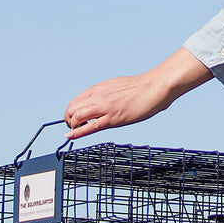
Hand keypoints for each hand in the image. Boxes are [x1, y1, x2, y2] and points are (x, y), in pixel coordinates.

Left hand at [64, 48, 212, 139]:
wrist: (155, 86)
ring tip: (75, 131)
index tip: (73, 119)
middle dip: (68, 119)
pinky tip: (70, 136)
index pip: (76, 101)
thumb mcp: (118, 87)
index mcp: (99, 89)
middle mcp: (98, 96)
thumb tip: (105, 101)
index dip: (71, 111)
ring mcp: (105, 107)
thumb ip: (108, 94)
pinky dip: (77, 132)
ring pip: (77, 117)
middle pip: (72, 108)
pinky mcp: (113, 118)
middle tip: (72, 127)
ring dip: (72, 126)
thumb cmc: (142, 87)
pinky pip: (90, 127)